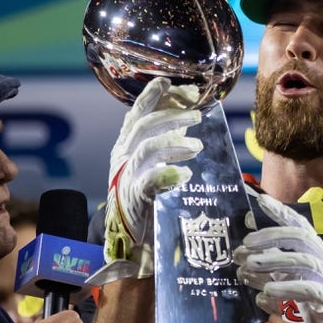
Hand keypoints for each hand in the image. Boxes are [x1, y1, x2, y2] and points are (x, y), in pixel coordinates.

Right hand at [95, 79, 202, 282]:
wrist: (128, 240)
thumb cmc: (145, 196)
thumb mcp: (153, 161)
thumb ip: (168, 135)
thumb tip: (189, 106)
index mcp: (126, 146)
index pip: (137, 114)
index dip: (152, 96)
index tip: (172, 82)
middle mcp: (122, 158)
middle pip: (144, 127)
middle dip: (172, 115)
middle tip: (199, 115)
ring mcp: (126, 179)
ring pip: (147, 150)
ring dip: (175, 143)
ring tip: (198, 146)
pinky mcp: (135, 201)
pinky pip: (149, 184)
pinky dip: (168, 176)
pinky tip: (185, 174)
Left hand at [235, 192, 322, 322]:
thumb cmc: (321, 305)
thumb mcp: (295, 282)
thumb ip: (274, 268)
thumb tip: (243, 254)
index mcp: (318, 253)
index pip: (300, 226)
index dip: (281, 212)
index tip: (260, 201)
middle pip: (301, 238)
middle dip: (271, 237)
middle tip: (245, 245)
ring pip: (304, 262)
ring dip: (274, 262)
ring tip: (248, 268)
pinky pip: (309, 290)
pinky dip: (285, 290)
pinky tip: (264, 295)